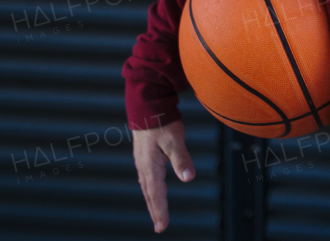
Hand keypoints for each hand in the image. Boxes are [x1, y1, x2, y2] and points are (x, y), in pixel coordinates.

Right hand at [132, 118, 194, 232]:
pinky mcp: (144, 153)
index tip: (162, 226)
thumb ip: (181, 158)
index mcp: (150, 165)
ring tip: (156, 212)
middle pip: (149, 193)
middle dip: (155, 210)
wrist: (147, 103)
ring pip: (147, 186)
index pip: (156, 193)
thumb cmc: (161, 120)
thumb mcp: (174, 139)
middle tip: (160, 226)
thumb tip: (188, 177)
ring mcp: (142, 159)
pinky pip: (146, 176)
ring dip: (152, 200)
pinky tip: (152, 188)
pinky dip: (149, 187)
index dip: (160, 210)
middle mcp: (144, 165)